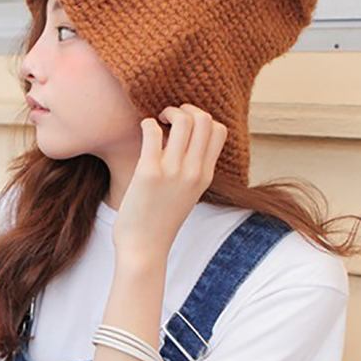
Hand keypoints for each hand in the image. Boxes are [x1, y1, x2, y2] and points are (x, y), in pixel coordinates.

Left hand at [112, 103, 226, 261]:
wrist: (144, 250)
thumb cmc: (158, 224)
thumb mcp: (186, 196)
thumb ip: (189, 172)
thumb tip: (179, 146)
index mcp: (205, 176)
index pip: (219, 131)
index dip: (202, 119)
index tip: (183, 128)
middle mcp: (194, 172)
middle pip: (205, 119)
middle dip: (186, 110)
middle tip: (167, 120)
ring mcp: (173, 172)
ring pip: (183, 120)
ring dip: (167, 112)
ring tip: (156, 122)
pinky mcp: (149, 173)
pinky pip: (152, 131)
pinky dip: (146, 124)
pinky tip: (141, 133)